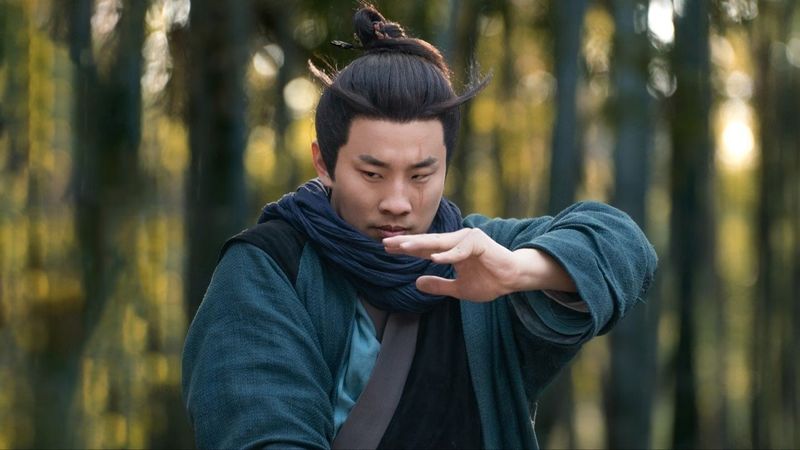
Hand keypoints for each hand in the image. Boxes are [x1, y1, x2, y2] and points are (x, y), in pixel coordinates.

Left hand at [383, 228, 528, 301]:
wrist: (513, 280)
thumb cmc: (490, 281)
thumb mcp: (458, 289)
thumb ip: (439, 285)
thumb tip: (416, 283)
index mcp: (450, 251)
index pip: (424, 249)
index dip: (407, 249)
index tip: (387, 249)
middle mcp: (456, 241)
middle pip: (427, 242)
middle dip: (407, 243)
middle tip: (386, 243)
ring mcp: (467, 239)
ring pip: (440, 243)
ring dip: (421, 245)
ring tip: (403, 247)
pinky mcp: (479, 242)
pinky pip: (460, 250)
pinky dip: (448, 255)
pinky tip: (433, 259)